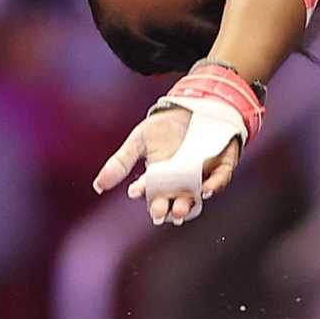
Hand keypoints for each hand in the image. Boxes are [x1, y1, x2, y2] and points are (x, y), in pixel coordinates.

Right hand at [92, 107, 239, 224]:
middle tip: (161, 214)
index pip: (153, 193)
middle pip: (175, 201)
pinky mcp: (221, 165)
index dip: (146, 194)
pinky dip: (215, 185)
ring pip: (196, 196)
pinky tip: (206, 191)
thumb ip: (121, 162)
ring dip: (188, 205)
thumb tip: (97, 186)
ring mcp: (202, 175)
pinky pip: (220, 178)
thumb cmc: (163, 126)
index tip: (135, 191)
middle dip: (168, 210)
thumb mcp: (140, 140)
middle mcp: (182, 182)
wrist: (191, 104)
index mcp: (161, 179)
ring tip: (180, 210)